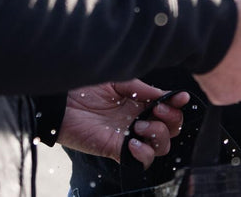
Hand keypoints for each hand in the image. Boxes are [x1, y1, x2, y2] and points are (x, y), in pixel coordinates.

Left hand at [57, 81, 189, 168]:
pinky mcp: (116, 149)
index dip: (178, 104)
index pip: (168, 107)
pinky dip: (144, 153)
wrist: (60, 100)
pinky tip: (133, 141)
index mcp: (140, 102)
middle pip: (171, 129)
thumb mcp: (118, 80)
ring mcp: (129, 135)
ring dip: (158, 135)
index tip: (180, 97)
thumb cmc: (85, 87)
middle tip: (157, 110)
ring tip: (140, 125)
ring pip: (161, 146)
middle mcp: (138, 119)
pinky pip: (141, 159)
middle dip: (172, 120)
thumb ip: (142, 89)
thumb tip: (166, 95)